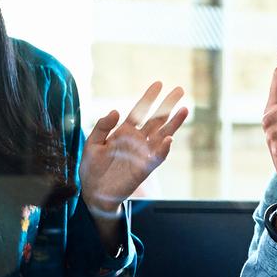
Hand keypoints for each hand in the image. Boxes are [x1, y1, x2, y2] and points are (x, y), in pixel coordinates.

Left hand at [81, 82, 188, 214]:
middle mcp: (137, 140)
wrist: (93, 192)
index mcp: (124, 132)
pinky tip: (169, 139)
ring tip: (185, 110)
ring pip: (162, 135)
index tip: (159, 84)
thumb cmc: (92, 168)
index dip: (149, 98)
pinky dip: (163, 149)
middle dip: (168, 105)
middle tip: (180, 90)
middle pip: (156, 120)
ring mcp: (142, 154)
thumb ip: (102, 126)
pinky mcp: (144, 168)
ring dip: (173, 124)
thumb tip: (115, 111)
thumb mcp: (92, 143)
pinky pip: (157, 157)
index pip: (140, 111)